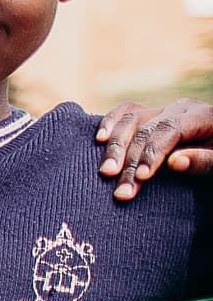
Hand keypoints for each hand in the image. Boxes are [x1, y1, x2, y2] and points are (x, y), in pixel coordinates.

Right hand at [98, 97, 212, 199]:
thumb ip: (204, 162)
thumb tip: (175, 162)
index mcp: (203, 116)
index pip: (170, 129)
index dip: (153, 152)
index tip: (141, 177)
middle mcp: (180, 109)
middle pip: (147, 130)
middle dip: (131, 162)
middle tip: (121, 192)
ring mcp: (163, 110)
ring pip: (131, 120)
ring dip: (115, 147)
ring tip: (106, 172)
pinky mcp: (150, 115)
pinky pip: (125, 112)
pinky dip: (110, 123)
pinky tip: (99, 140)